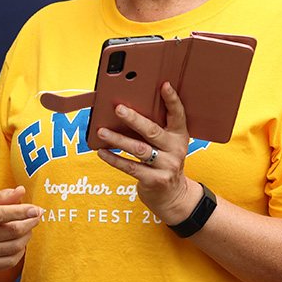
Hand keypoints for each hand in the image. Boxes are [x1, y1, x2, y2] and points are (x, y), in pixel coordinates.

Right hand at [0, 186, 41, 274]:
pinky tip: (19, 242)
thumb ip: (2, 196)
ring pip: (15, 246)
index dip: (23, 212)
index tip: (37, 209)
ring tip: (28, 228)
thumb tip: (22, 191)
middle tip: (36, 216)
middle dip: (30, 223)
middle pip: (13, 231)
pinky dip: (20, 251)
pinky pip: (11, 261)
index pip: (3, 214)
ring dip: (27, 236)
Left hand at [94, 81, 199, 223]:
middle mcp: (176, 150)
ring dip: (118, 139)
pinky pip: (130, 167)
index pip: (178, 115)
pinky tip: (102, 152)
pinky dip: (114, 159)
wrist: (174, 196)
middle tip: (118, 109)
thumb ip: (155, 130)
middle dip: (134, 119)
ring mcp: (167, 166)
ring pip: (138, 149)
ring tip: (101, 131)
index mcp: (179, 136)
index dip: (172, 100)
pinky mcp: (155, 180)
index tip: (163, 85)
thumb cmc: (164, 163)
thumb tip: (126, 111)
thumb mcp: (167, 145)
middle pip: (152, 131)